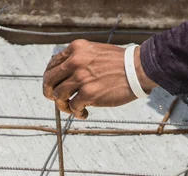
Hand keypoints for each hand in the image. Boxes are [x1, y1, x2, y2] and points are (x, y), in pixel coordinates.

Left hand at [43, 39, 157, 118]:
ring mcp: (81, 78)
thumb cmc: (119, 63)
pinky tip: (84, 113)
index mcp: (76, 49)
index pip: (52, 64)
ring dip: (63, 106)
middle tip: (58, 101)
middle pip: (49, 80)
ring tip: (73, 109)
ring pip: (58, 96)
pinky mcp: (88, 93)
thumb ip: (79, 59)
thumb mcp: (95, 52)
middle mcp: (75, 61)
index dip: (50, 78)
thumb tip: (64, 76)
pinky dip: (77, 113)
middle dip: (50, 93)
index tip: (54, 87)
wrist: (138, 69)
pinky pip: (73, 107)